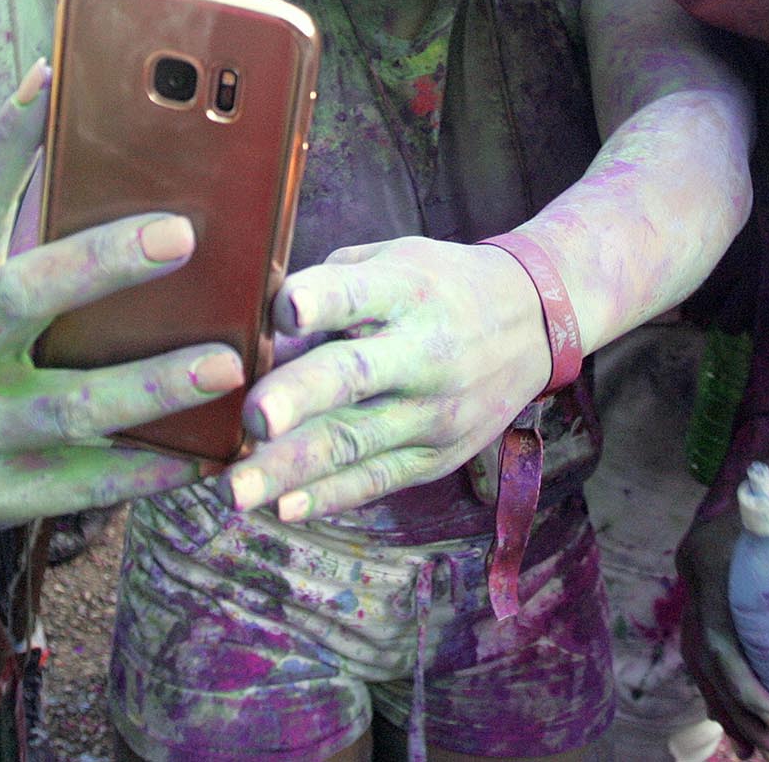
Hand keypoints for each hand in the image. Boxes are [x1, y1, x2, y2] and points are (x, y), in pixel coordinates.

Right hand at [0, 63, 247, 528]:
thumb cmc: (3, 354)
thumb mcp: (1, 297)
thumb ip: (57, 247)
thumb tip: (167, 171)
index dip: (6, 140)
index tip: (51, 74)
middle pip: (23, 296)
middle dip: (102, 263)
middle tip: (182, 235)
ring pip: (70, 405)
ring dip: (155, 383)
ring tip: (230, 363)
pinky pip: (91, 482)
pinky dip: (154, 466)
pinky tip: (213, 450)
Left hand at [226, 237, 553, 521]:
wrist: (535, 322)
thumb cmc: (438, 285)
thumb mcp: (394, 260)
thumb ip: (326, 290)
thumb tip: (256, 337)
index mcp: (406, 289)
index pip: (359, 293)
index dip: (322, 300)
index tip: (286, 311)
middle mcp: (423, 351)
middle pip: (354, 374)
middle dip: (300, 397)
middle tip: (252, 419)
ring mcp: (433, 410)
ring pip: (353, 442)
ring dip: (290, 469)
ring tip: (233, 490)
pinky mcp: (438, 456)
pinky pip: (376, 480)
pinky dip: (328, 497)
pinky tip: (283, 508)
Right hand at [678, 412, 768, 761]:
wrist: (765, 439)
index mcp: (712, 558)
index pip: (718, 638)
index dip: (744, 689)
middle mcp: (692, 573)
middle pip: (704, 661)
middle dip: (739, 714)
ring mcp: (693, 581)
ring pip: (699, 660)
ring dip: (728, 708)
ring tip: (763, 750)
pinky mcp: (704, 587)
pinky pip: (704, 645)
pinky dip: (722, 685)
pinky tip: (745, 716)